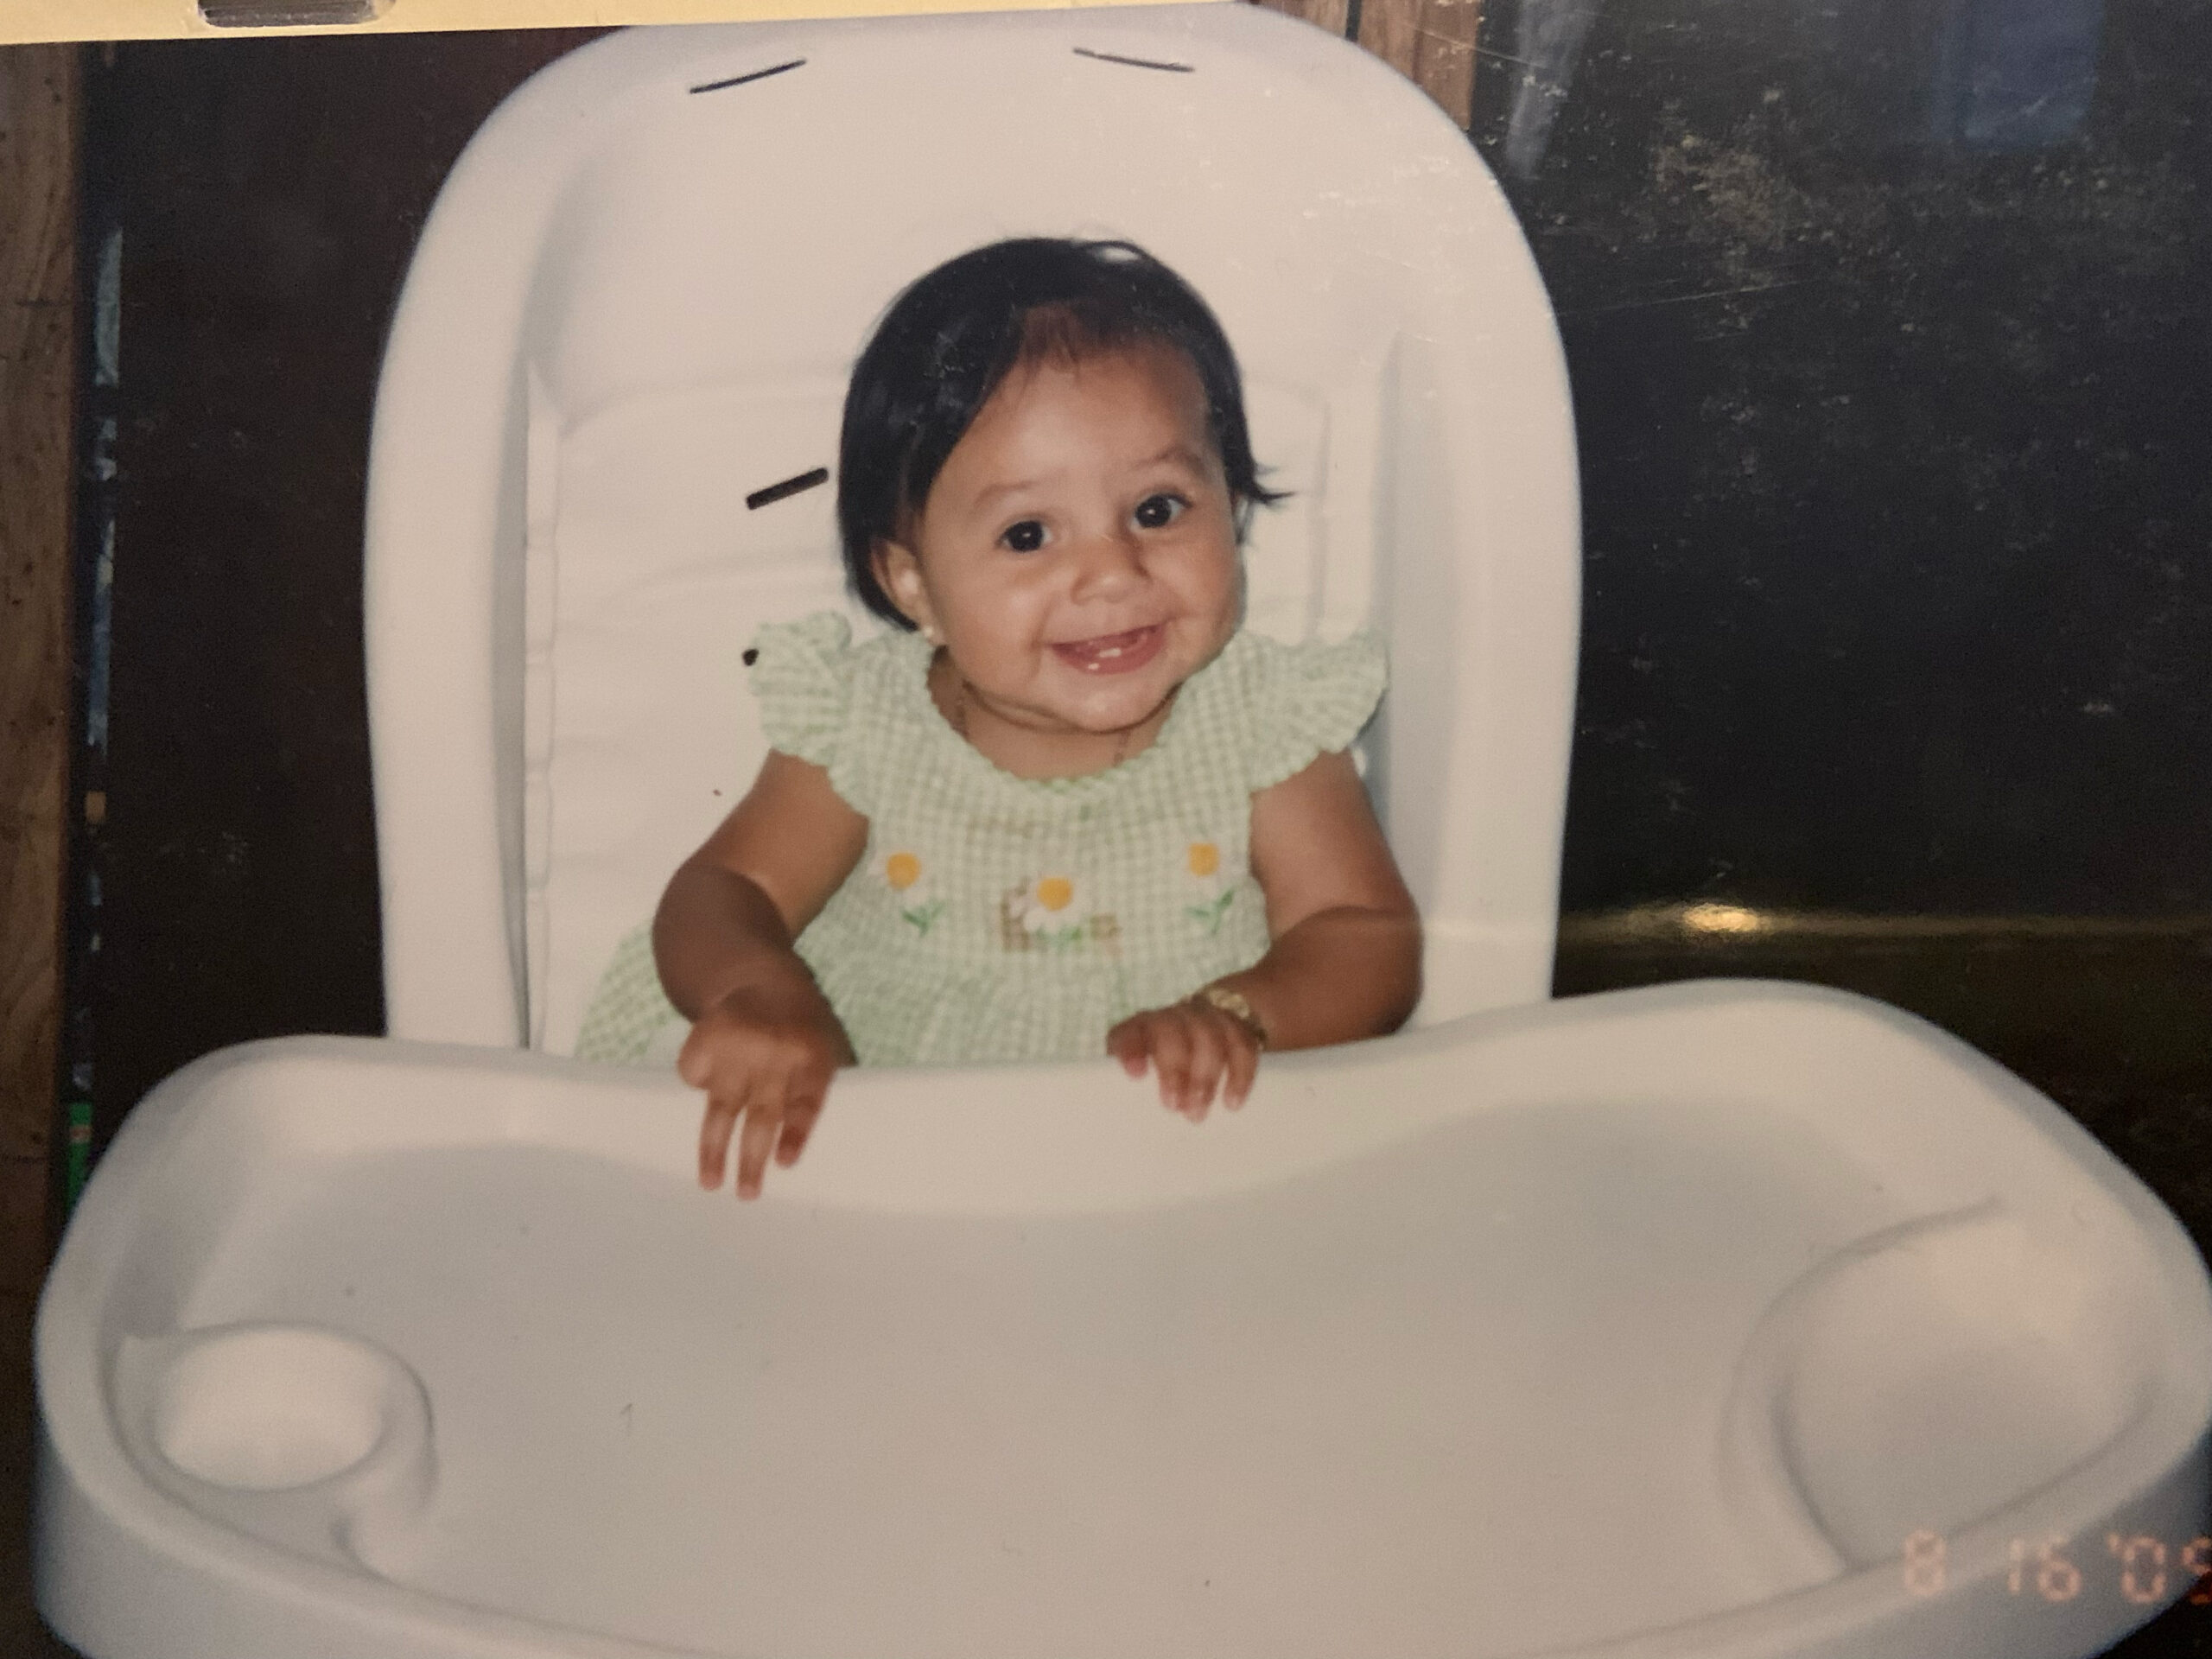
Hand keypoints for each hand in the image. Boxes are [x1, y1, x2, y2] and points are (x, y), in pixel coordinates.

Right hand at [678, 980, 853, 1199]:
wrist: (761, 977)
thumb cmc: (800, 1027)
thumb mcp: (826, 1045)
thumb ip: (817, 1087)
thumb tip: (821, 1148)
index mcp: (811, 1058)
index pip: (805, 1102)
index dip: (795, 1133)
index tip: (784, 1162)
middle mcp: (772, 1055)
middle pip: (761, 1116)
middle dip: (752, 1160)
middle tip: (747, 1195)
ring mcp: (735, 1050)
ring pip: (721, 1110)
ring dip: (714, 1150)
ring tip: (710, 1183)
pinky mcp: (703, 1040)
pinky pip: (695, 1079)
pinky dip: (700, 1085)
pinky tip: (711, 1077)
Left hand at [1105, 995, 1261, 1121]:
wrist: (1215, 1036)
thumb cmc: (1170, 1072)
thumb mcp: (1149, 1078)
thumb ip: (1140, 1093)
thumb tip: (1134, 1133)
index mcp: (1142, 1030)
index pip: (1130, 1032)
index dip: (1131, 1049)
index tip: (1136, 1075)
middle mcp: (1172, 1019)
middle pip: (1170, 1032)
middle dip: (1173, 1069)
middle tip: (1174, 1106)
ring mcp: (1207, 1018)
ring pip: (1207, 1037)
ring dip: (1204, 1077)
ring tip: (1199, 1111)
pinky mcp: (1238, 1027)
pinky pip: (1242, 1045)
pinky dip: (1239, 1075)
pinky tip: (1232, 1103)